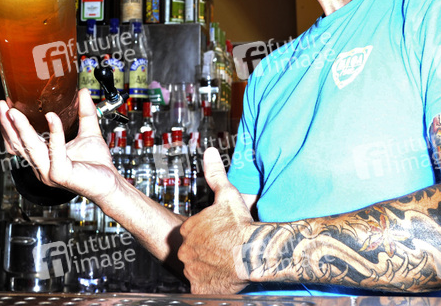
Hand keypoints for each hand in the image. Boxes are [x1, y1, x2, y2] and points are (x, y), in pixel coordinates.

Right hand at [0, 89, 120, 201]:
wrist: (110, 183)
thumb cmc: (97, 164)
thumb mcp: (89, 132)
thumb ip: (85, 112)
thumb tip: (83, 92)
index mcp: (44, 158)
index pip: (20, 144)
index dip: (10, 127)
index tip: (5, 107)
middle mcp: (43, 167)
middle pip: (19, 145)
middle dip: (8, 125)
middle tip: (2, 106)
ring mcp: (49, 173)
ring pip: (31, 148)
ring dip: (22, 128)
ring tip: (15, 112)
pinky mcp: (61, 175)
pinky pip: (55, 150)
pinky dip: (54, 133)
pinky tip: (53, 117)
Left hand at [179, 147, 254, 293]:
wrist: (253, 253)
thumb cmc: (241, 225)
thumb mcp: (227, 194)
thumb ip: (215, 174)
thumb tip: (209, 153)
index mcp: (189, 228)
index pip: (193, 231)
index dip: (207, 233)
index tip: (219, 234)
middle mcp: (186, 249)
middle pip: (193, 250)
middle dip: (206, 251)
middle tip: (223, 250)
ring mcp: (192, 270)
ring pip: (197, 269)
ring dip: (208, 268)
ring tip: (225, 264)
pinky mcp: (199, 288)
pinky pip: (201, 288)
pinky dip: (209, 286)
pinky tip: (221, 281)